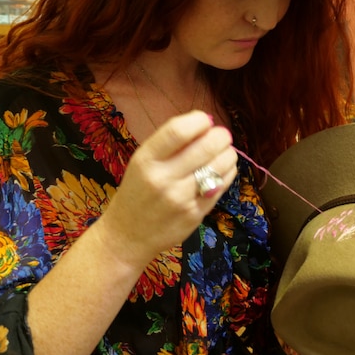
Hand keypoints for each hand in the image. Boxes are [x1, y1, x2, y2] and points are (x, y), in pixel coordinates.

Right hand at [94, 110, 237, 267]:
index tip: (205, 121)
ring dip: (227, 153)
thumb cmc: (138, 191)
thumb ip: (170, 143)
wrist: (127, 235)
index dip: (200, 120)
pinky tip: (220, 171)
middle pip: (207, 145)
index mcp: (146, 160)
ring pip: (221, 164)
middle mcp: (163, 178)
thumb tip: (205, 121)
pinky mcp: (196, 214)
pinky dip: (227, 173)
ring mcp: (181, 198)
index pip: (178, 131)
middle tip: (221, 136)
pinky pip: (223, 184)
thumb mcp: (142, 161)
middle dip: (221, 136)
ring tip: (221, 153)